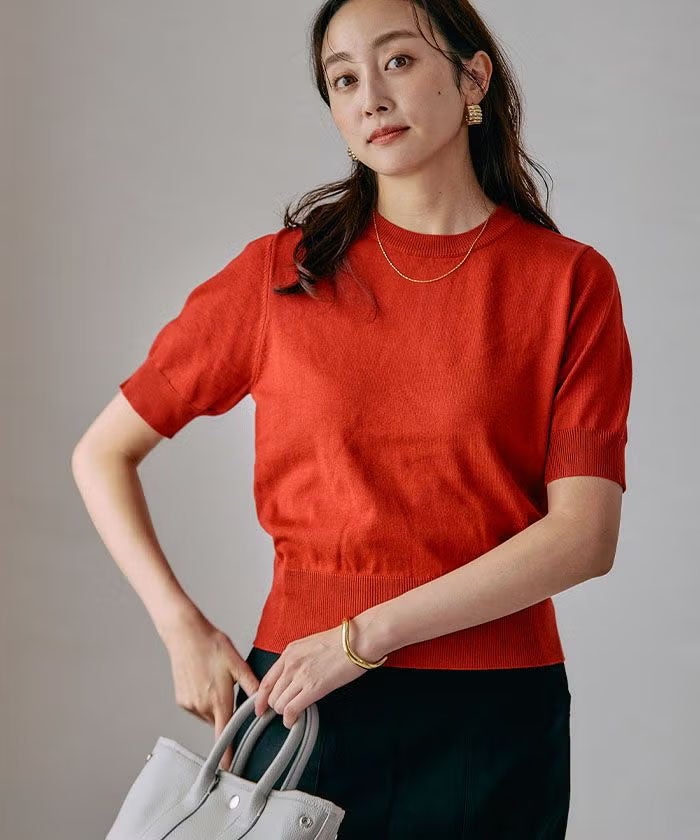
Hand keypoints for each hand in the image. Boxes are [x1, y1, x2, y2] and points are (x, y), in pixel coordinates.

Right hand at [161, 607, 260, 769]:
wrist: (185, 634)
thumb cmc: (212, 645)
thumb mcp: (237, 663)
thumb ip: (252, 685)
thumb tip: (265, 700)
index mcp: (219, 700)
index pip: (224, 734)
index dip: (227, 753)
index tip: (229, 768)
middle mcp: (202, 706)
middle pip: (219, 722)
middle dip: (226, 714)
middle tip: (230, 692)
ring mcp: (190, 704)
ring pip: (208, 715)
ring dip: (215, 706)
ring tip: (216, 681)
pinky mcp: (181, 699)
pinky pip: (197, 708)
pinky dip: (203, 700)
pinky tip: (205, 680)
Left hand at [252, 619, 382, 728]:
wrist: (358, 639)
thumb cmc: (343, 641)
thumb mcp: (311, 644)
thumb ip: (298, 659)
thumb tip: (295, 675)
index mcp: (290, 652)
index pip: (266, 680)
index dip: (260, 698)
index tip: (260, 707)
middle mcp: (291, 663)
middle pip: (271, 695)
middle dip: (276, 706)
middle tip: (286, 710)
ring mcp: (301, 675)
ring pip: (279, 704)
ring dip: (285, 713)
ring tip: (294, 715)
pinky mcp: (313, 687)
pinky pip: (291, 709)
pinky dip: (290, 720)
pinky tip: (295, 721)